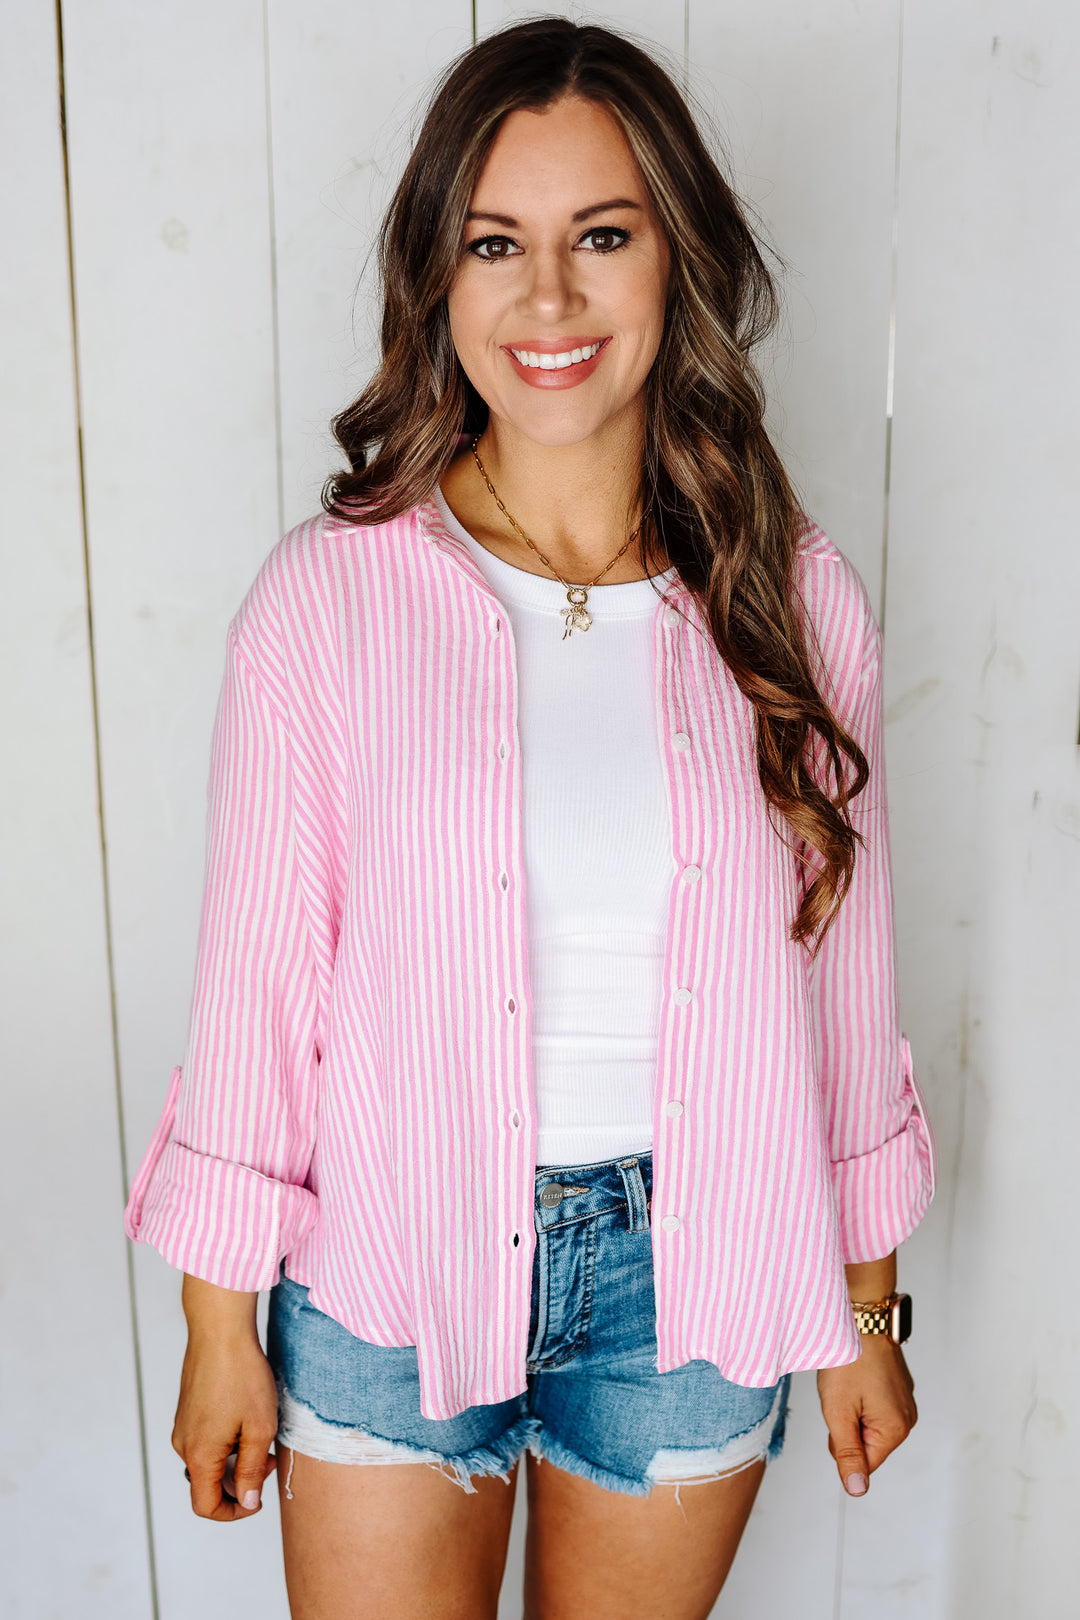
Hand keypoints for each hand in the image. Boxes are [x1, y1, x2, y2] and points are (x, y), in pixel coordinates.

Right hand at [172, 1331, 279, 1521]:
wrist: (220, 1331)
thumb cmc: (242, 1377)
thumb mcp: (259, 1428)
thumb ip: (253, 1471)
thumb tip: (248, 1503)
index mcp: (199, 1455)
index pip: (206, 1506)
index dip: (234, 1512)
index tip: (259, 1499)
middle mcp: (183, 1444)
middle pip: (208, 1484)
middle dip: (241, 1481)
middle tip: (269, 1458)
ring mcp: (183, 1425)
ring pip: (209, 1460)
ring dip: (236, 1458)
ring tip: (261, 1432)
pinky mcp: (188, 1410)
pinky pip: (205, 1439)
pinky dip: (227, 1440)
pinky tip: (247, 1417)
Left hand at [816, 1334, 916, 1496]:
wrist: (862, 1315)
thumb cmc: (848, 1360)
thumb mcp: (838, 1411)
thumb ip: (847, 1453)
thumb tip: (857, 1490)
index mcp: (896, 1429)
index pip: (864, 1463)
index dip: (841, 1442)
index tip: (839, 1411)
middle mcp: (907, 1419)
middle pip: (867, 1444)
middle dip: (848, 1426)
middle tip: (842, 1395)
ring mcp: (905, 1401)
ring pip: (868, 1424)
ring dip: (853, 1410)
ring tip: (849, 1383)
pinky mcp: (899, 1387)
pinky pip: (874, 1406)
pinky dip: (861, 1396)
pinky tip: (857, 1375)